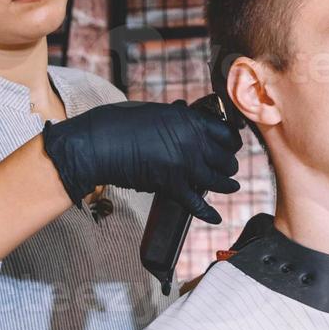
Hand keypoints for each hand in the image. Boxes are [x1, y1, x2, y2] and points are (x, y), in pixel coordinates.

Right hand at [41, 99, 242, 223]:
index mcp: (189, 120)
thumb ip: (175, 116)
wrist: (97, 144)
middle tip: (229, 168)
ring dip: (227, 185)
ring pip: (218, 181)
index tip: (231, 146)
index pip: (225, 133)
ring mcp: (184, 165)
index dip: (231, 142)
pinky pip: (196, 203)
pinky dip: (208, 213)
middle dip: (229, 164)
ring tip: (231, 186)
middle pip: (226, 158)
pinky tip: (216, 218)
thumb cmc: (117, 123)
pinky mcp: (171, 186)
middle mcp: (193, 142)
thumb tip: (184, 112)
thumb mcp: (154, 111)